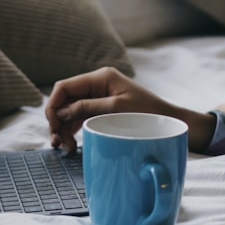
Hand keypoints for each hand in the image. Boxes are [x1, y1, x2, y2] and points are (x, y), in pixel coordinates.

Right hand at [45, 68, 213, 152]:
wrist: (171, 122)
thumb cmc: (149, 113)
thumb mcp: (117, 109)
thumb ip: (87, 109)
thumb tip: (60, 113)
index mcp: (101, 77)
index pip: (65, 87)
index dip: (53, 105)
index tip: (53, 126)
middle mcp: (97, 84)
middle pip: (65, 100)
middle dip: (57, 120)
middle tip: (58, 143)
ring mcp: (99, 97)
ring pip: (70, 111)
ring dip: (64, 128)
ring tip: (66, 147)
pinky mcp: (102, 110)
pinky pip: (80, 117)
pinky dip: (73, 130)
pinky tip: (72, 143)